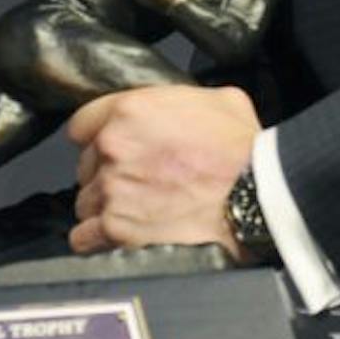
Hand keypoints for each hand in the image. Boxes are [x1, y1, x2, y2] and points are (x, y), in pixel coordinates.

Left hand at [67, 85, 257, 260]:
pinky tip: (118, 236)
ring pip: (85, 201)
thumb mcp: (223, 102)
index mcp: (132, 110)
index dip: (97, 137)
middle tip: (136, 182)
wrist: (256, 199)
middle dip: (106, 173)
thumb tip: (184, 107)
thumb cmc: (244, 153)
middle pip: (85, 164)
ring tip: (134, 212)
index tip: (111, 149)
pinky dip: (97, 239)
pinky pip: (84, 236)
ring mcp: (112, 188)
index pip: (83, 124)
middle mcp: (113, 146)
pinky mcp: (115, 227)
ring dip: (104, 207)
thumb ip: (187, 99)